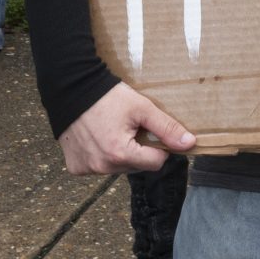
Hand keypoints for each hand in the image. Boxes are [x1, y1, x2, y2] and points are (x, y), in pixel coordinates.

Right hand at [57, 81, 196, 174]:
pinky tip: (97, 137)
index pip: (156, 162)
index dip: (158, 146)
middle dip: (138, 149)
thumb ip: (166, 127)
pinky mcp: (76, 167)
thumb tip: (189, 143)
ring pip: (118, 167)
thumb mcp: (141, 108)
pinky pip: (98, 167)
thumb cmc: (107, 97)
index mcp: (121, 154)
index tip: (149, 130)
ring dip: (120, 154)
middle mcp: (103, 167)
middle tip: (129, 127)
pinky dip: (101, 155)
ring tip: (112, 130)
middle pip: (136, 166)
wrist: (70, 89)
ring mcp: (88, 169)